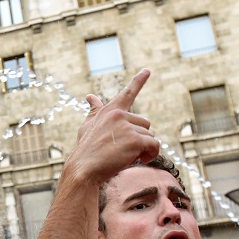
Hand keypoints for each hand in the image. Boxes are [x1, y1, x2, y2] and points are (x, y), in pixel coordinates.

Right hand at [65, 69, 160, 184]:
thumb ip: (95, 110)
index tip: (148, 70)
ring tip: (128, 156)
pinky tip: (139, 160)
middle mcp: (119, 114)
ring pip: (151, 136)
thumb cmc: (86, 149)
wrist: (84, 168)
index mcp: (110, 110)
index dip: (139, 80)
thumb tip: (90, 96)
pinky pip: (154, 146)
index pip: (127, 93)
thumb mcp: (88, 126)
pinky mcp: (135, 140)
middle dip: (140, 137)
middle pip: (145, 123)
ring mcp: (127, 126)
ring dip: (145, 148)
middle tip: (125, 149)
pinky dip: (150, 155)